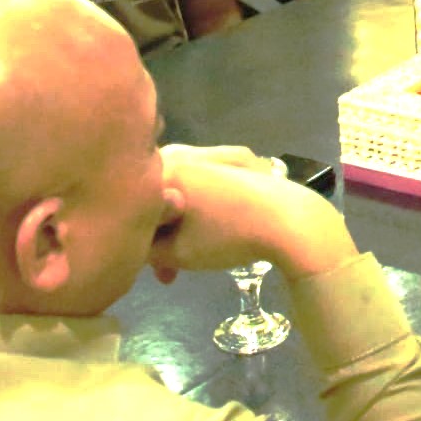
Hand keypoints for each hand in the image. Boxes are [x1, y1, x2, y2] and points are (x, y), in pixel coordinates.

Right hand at [148, 144, 354, 281]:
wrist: (289, 221)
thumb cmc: (226, 235)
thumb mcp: (173, 253)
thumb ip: (141, 249)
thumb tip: (137, 244)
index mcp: (164, 165)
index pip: (130, 204)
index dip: (135, 238)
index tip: (150, 265)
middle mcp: (185, 151)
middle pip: (156, 195)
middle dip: (159, 234)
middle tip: (168, 270)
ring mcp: (215, 151)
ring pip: (181, 190)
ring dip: (180, 224)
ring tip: (193, 257)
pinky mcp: (240, 160)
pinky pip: (206, 183)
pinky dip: (202, 207)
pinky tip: (215, 230)